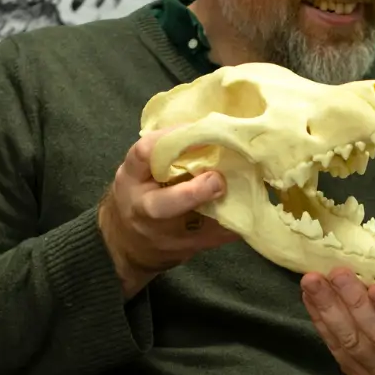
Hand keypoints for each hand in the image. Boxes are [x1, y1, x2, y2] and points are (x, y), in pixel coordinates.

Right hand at [97, 128, 238, 297]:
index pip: (143, 155)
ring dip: (223, 209)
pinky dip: (235, 222)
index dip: (171, 139)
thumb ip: (163, 154)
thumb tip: (207, 125)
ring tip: (245, 191)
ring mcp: (164, 235)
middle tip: (218, 180)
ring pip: (194, 229)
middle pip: (161, 206)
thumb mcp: (138, 171)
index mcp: (131, 179)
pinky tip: (248, 208)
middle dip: (193, 194)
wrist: (125, 244)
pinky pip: (216, 237)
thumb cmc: (138, 195)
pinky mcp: (187, 249)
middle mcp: (143, 209)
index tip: (197, 129)